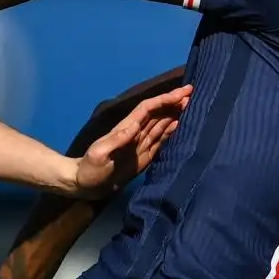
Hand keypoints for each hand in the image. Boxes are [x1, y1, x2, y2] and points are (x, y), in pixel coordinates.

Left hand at [70, 85, 191, 198]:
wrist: (86, 186)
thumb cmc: (89, 170)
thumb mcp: (99, 154)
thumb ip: (117, 140)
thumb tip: (136, 126)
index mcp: (126, 129)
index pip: (148, 109)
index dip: (164, 99)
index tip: (182, 92)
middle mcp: (136, 133)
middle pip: (158, 113)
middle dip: (174, 103)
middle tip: (192, 94)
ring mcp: (140, 144)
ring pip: (161, 124)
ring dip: (175, 114)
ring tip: (191, 106)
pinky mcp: (144, 157)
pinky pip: (160, 140)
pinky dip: (171, 131)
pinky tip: (180, 125)